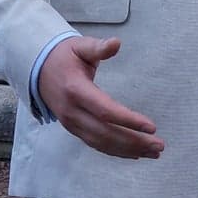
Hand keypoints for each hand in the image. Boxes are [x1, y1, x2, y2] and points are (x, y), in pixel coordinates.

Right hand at [36, 36, 162, 159]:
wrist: (37, 68)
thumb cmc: (62, 56)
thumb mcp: (79, 46)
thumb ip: (98, 47)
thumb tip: (116, 43)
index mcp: (76, 90)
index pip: (105, 111)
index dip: (129, 120)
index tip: (151, 126)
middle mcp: (72, 111)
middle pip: (106, 133)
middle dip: (134, 141)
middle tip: (159, 146)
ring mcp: (71, 123)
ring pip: (102, 142)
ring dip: (129, 150)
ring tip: (153, 153)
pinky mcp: (73, 129)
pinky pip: (96, 144)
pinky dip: (116, 151)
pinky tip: (135, 154)